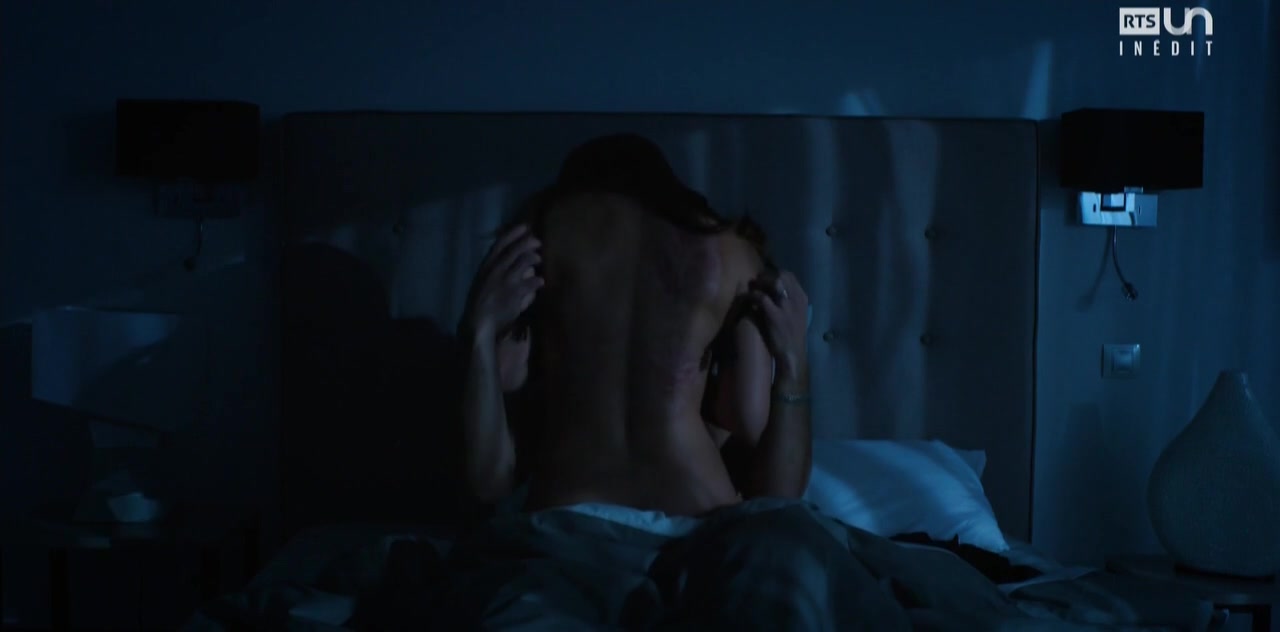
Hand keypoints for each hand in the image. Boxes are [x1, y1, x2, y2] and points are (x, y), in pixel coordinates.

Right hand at [460, 223, 542, 342]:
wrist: (479, 322)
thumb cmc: (481, 302)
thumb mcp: (483, 281)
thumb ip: (495, 270)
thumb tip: (511, 261)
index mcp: (486, 266)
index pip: (500, 244)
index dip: (513, 233)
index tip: (524, 227)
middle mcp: (495, 270)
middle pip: (515, 250)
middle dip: (529, 243)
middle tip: (538, 242)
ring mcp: (505, 281)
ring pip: (525, 262)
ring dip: (535, 259)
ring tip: (539, 261)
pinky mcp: (515, 293)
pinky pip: (531, 282)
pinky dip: (538, 281)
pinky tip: (541, 282)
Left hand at [747, 269, 808, 378]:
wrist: (791, 354)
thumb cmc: (792, 336)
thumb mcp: (797, 314)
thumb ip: (789, 301)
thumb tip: (776, 290)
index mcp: (802, 298)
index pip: (790, 276)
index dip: (775, 274)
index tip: (765, 278)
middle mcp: (796, 299)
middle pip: (781, 275)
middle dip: (766, 276)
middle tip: (756, 281)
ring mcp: (786, 306)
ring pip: (773, 282)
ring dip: (760, 282)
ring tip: (752, 287)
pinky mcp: (775, 314)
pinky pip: (761, 297)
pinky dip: (752, 295)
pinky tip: (747, 298)